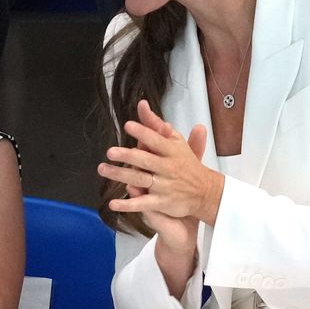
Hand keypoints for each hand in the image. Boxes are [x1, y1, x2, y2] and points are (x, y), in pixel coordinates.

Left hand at [120, 111, 201, 253]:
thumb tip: (141, 103)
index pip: (156, 140)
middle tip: (110, 152)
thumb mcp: (175, 141)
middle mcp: (168, 168)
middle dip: (128, 156)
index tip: (128, 126)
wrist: (206, 192)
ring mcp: (164, 186)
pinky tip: (113, 203)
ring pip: (140, 179)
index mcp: (171, 151)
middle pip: (145, 160)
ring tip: (103, 170)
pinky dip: (128, 204)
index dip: (143, 133)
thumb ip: (156, 124)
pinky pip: (143, 204)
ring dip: (120, 175)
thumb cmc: (185, 162)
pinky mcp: (162, 202)